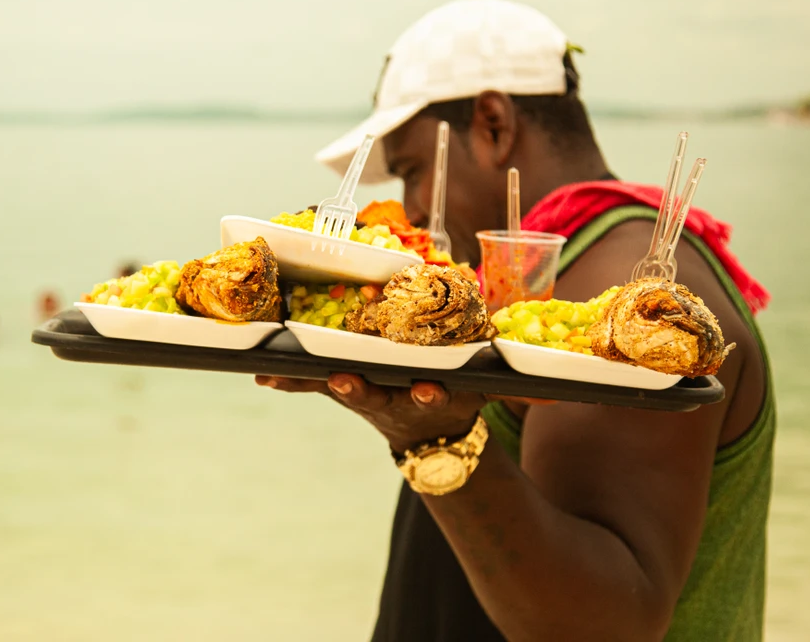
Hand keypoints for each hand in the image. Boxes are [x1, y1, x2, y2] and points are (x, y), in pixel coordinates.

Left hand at [254, 374, 555, 452]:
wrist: (432, 436)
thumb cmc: (461, 395)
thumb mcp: (484, 389)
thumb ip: (512, 384)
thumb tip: (550, 381)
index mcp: (434, 399)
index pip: (434, 398)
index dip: (430, 397)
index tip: (429, 393)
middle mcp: (397, 401)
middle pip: (378, 397)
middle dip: (360, 390)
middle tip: (344, 383)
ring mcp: (367, 396)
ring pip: (337, 388)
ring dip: (311, 381)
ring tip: (278, 374)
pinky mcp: (344, 389)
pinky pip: (312, 383)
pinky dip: (289, 378)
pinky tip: (259, 373)